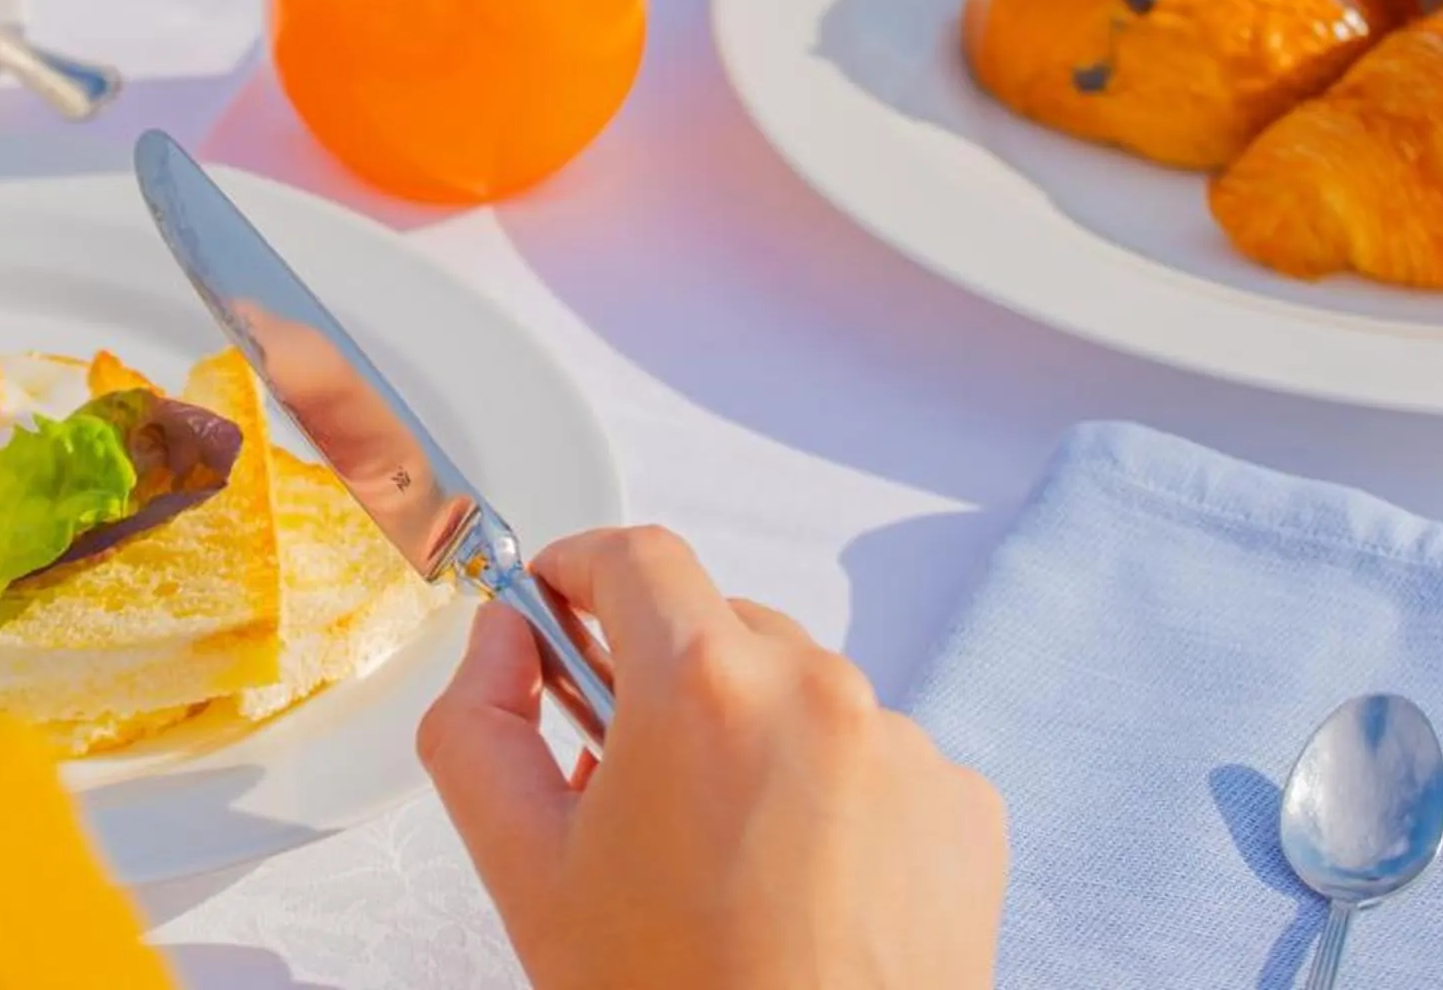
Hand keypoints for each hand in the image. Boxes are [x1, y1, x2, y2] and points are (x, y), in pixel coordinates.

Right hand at [419, 527, 1008, 989]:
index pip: (635, 556)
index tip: (559, 607)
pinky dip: (833, 798)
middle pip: (718, 626)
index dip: (580, 572)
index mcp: (704, 687)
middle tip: (627, 781)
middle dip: (663, 682)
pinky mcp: (964, 807)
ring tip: (721, 860)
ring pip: (800, 694)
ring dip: (751, 741)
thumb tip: (500, 645)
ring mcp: (905, 748)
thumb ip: (478, 727)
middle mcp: (818, 692)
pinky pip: (878, 759)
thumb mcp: (525, 871)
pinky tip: (799, 886)